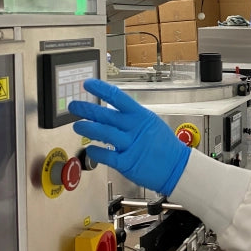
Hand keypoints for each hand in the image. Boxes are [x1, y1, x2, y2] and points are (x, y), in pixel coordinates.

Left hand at [69, 78, 190, 195]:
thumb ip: (132, 117)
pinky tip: (89, 149)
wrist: (176, 166)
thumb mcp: (151, 123)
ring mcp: (130, 145)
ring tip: (77, 126)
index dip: (100, 89)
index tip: (88, 84)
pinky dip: (96, 152)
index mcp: (141, 116)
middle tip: (74, 106)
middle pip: (106, 115)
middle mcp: (134, 128)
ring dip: (88, 128)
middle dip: (87, 109)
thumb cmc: (164, 145)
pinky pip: (107, 155)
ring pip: (103, 134)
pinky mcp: (127, 163)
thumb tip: (113, 110)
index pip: (117, 97)